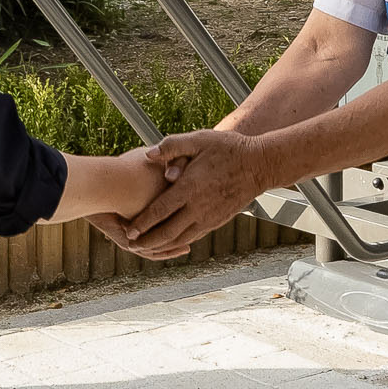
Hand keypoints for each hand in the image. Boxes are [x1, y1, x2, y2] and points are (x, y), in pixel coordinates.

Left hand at [121, 130, 270, 257]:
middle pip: (167, 232)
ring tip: (145, 249)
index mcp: (190, 188)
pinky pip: (194, 237)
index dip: (142, 223)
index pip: (160, 210)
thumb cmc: (228, 149)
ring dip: (162, 246)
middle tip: (130, 244)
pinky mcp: (217, 221)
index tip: (128, 230)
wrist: (259, 165)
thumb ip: (172, 146)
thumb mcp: (199, 139)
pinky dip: (178, 243)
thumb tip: (147, 154)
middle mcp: (199, 207)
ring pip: (181, 239)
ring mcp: (209, 217)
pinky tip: (169, 242)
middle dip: (147, 241)